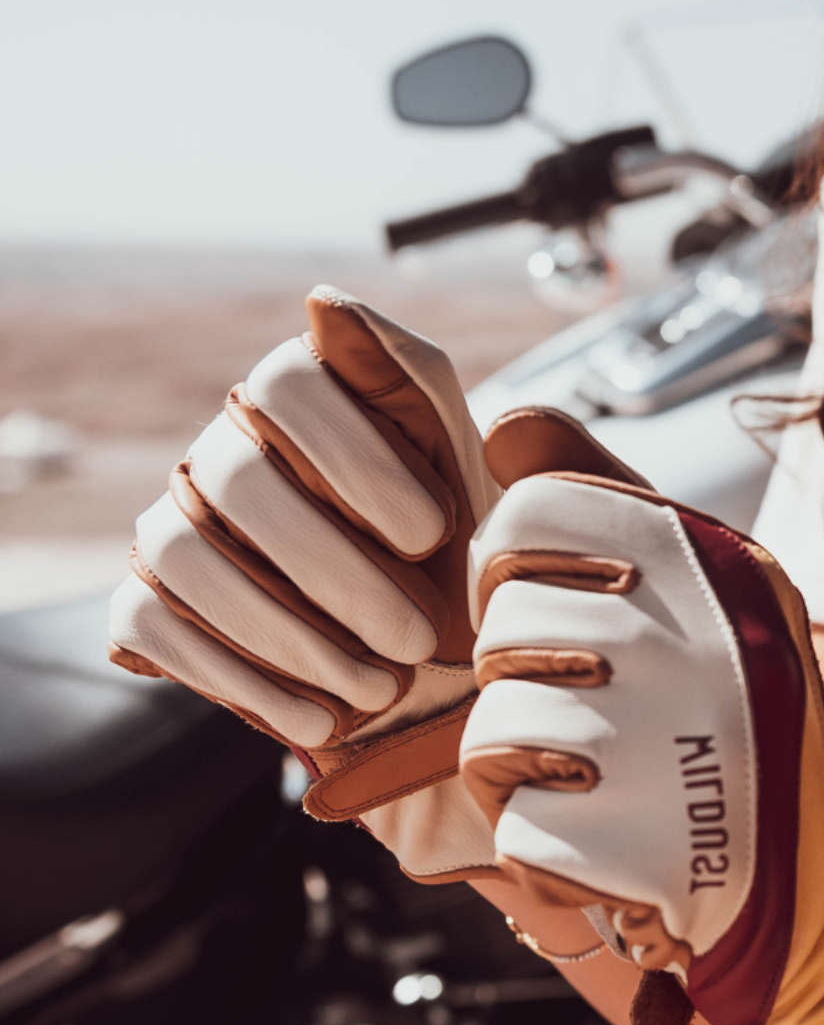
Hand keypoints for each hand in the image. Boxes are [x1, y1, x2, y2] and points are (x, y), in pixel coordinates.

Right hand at [108, 288, 500, 879]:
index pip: (286, 382)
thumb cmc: (461, 557)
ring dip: (295, 637)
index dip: (355, 458)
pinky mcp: (149, 602)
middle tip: (419, 639)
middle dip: (338, 572)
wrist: (440, 675)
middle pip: (240, 482)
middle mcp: (227, 449)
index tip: (431, 532)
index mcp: (304, 399)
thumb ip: (419, 383)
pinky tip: (324, 720)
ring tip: (381, 689)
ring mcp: (178, 523)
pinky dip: (249, 683)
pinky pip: (159, 628)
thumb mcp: (472, 471)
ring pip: (193, 560)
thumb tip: (326, 304)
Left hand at [459, 471, 823, 1024]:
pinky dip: (553, 857)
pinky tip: (613, 847)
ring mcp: (669, 745)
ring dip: (529, 777)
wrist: (820, 873)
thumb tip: (507, 424)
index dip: (514, 575)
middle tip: (602, 717)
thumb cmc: (744, 714)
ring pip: (493, 738)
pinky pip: (517, 836)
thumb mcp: (705, 581)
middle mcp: (694, 639)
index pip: (521, 522)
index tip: (563, 616)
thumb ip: (604, 498)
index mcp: (705, 561)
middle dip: (526, 685)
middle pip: (500, 633)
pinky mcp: (643, 848)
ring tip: (605, 783)